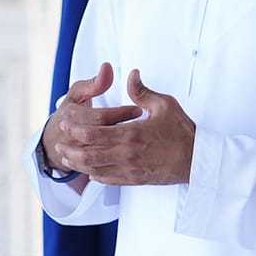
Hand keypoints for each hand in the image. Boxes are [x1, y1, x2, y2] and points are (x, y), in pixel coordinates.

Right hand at [42, 61, 141, 178]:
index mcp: (71, 115)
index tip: (138, 109)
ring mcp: (77, 154)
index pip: (101, 117)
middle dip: (126, 129)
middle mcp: (72, 136)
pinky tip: (130, 155)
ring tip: (140, 139)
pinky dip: (117, 162)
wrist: (54, 139)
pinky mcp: (82, 166)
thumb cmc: (70, 112)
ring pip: (104, 155)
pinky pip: (102, 168)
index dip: (121, 113)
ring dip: (123, 147)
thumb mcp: (77, 93)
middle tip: (144, 124)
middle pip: (103, 137)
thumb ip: (94, 83)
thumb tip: (107, 67)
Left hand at [64, 69, 195, 186]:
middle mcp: (127, 154)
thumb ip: (142, 91)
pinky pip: (109, 180)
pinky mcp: (136, 180)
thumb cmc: (182, 131)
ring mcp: (130, 170)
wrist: (198, 160)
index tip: (66, 123)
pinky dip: (95, 176)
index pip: (94, 133)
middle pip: (89, 154)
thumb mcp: (164, 104)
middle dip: (70, 149)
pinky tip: (89, 171)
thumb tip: (130, 75)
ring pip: (95, 170)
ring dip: (78, 164)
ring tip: (66, 158)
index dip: (77, 129)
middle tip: (58, 143)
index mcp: (131, 134)